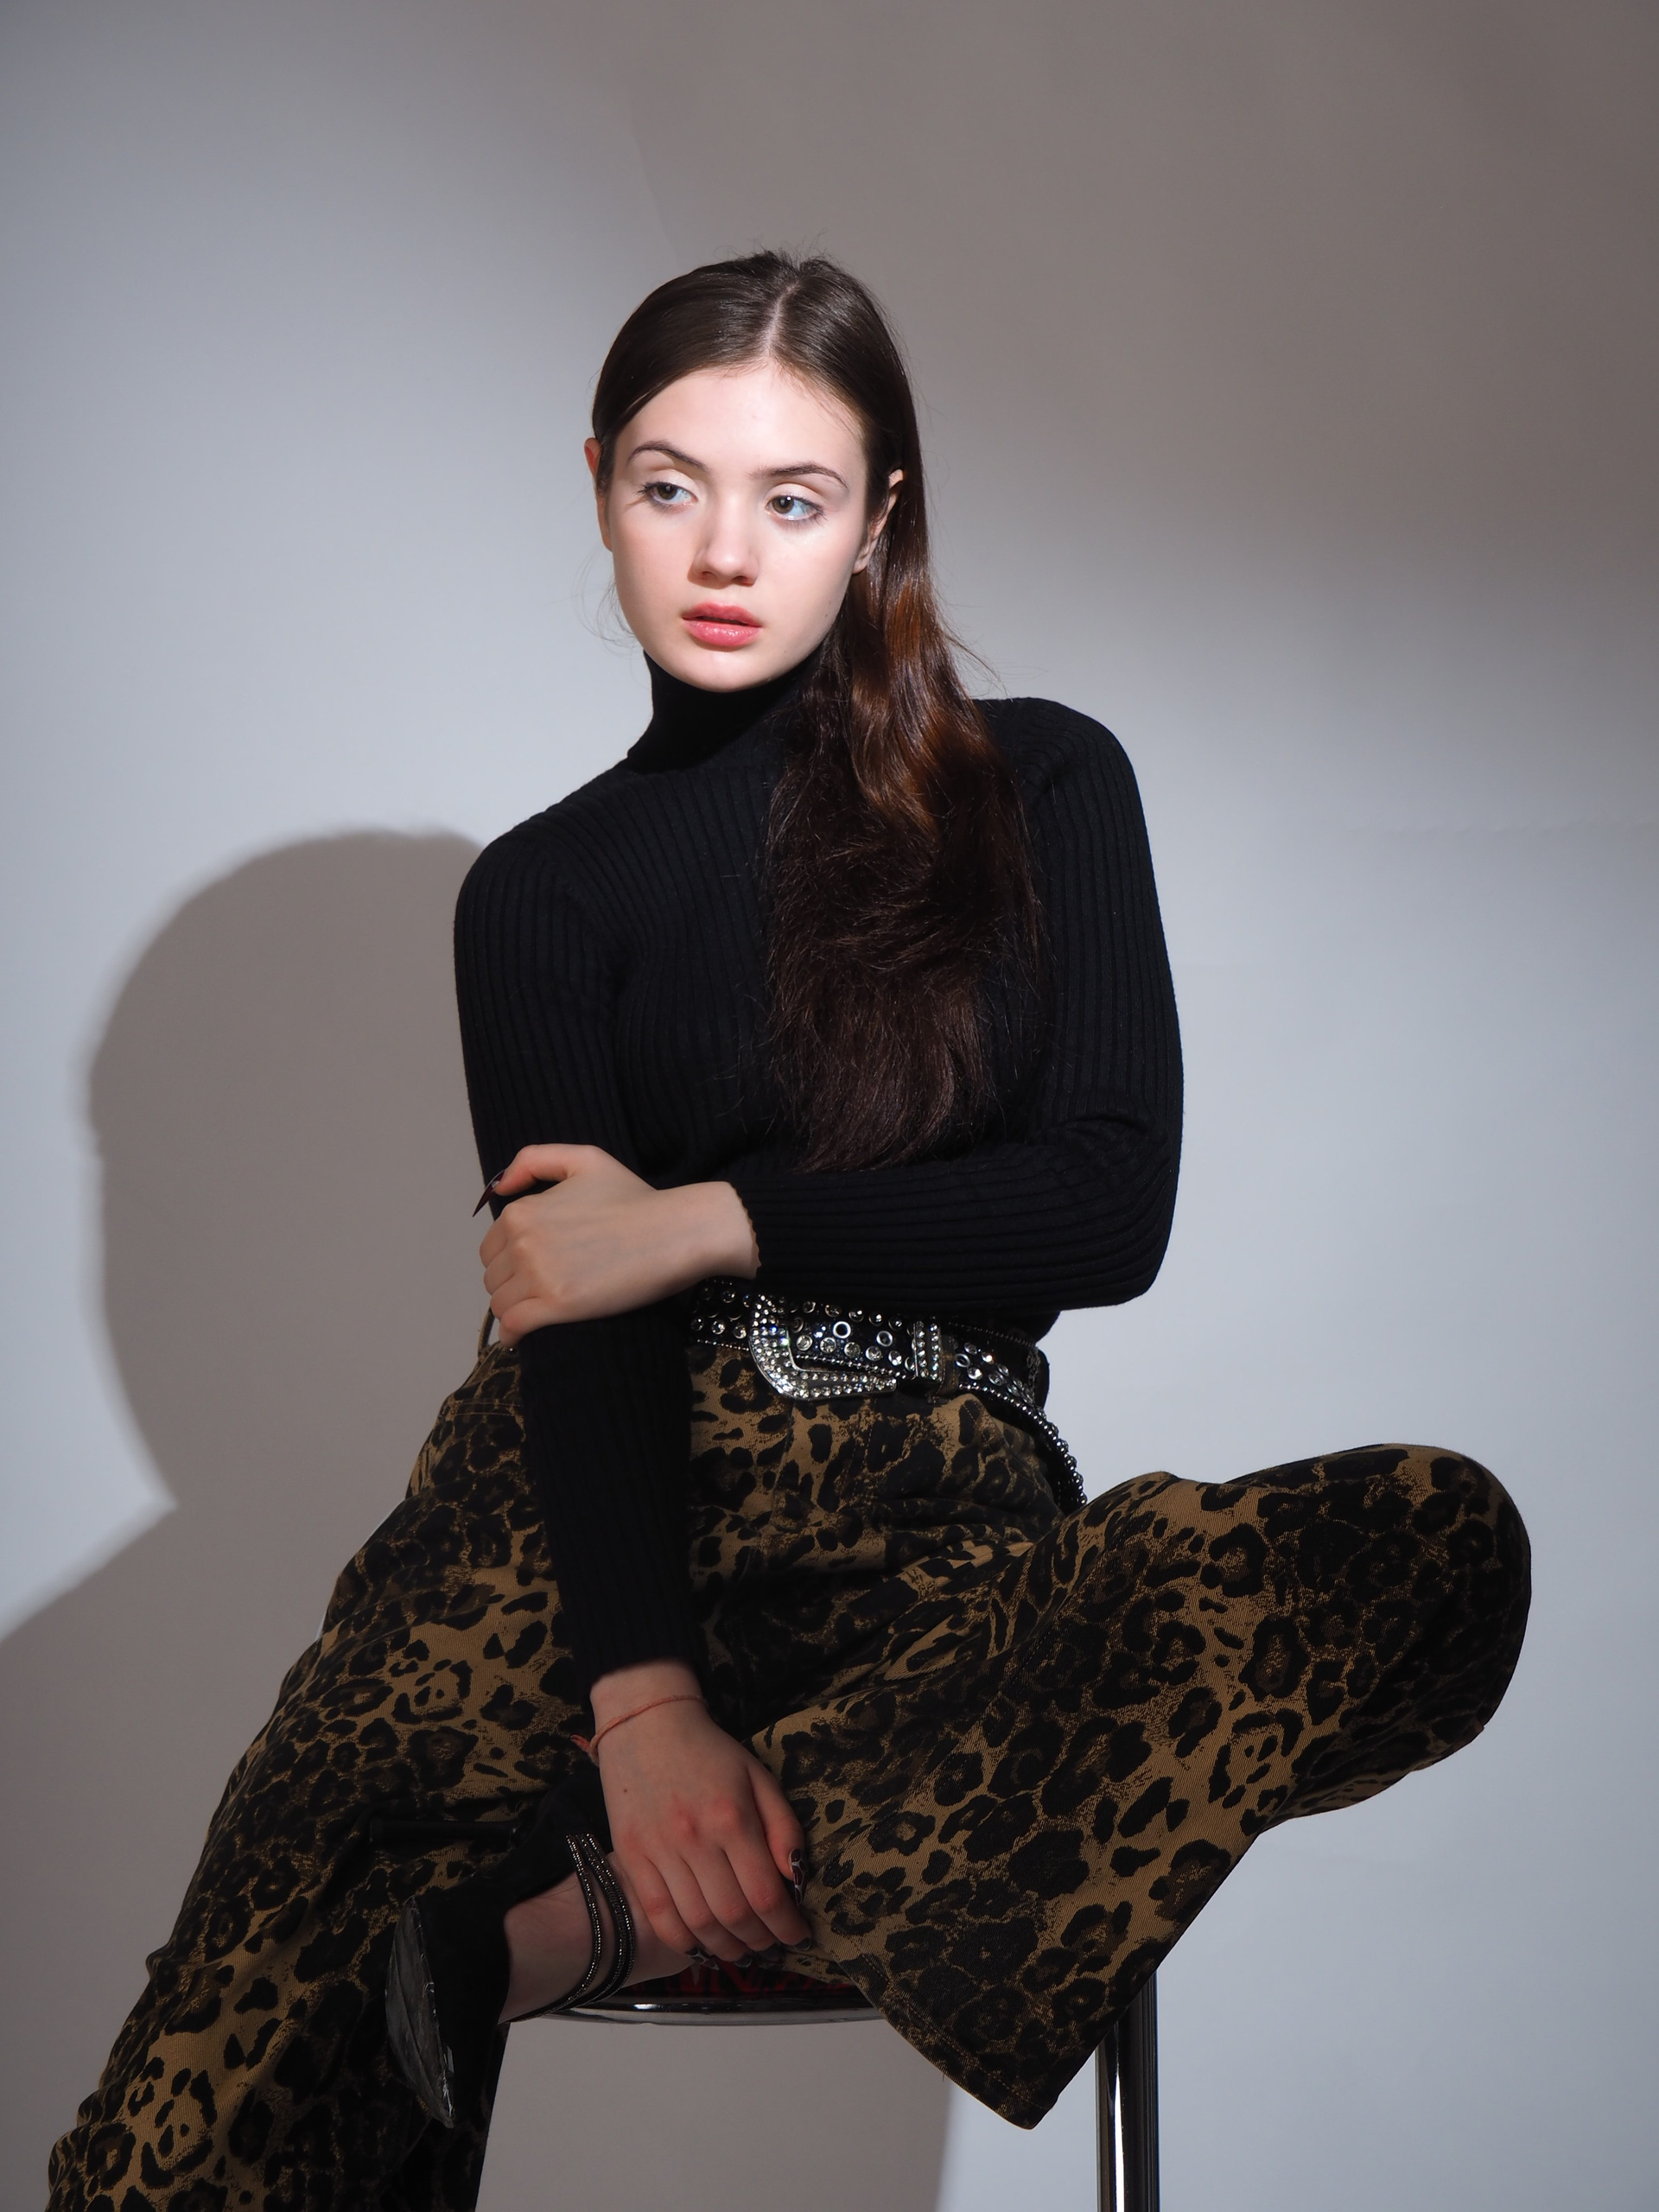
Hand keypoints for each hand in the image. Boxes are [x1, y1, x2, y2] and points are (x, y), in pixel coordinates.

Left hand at [480, 1144, 757, 1342]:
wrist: (675, 1232)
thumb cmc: (635, 1198)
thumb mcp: (585, 1160)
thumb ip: (534, 1160)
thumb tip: (499, 1189)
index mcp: (522, 1212)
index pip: (490, 1248)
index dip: (509, 1258)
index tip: (533, 1266)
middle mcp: (523, 1242)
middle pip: (493, 1278)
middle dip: (511, 1284)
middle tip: (540, 1288)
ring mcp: (538, 1275)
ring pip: (501, 1304)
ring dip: (514, 1309)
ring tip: (537, 1310)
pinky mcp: (557, 1306)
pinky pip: (514, 1326)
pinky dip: (513, 1334)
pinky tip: (522, 1336)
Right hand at [589, 1660, 808, 1961]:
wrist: (647, 1725)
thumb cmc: (711, 1752)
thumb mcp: (759, 1777)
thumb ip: (782, 1827)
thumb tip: (797, 1877)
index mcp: (732, 1817)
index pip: (766, 1894)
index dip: (786, 1925)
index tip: (799, 1935)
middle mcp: (695, 1838)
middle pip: (733, 1915)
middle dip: (759, 1941)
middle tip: (772, 1946)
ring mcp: (659, 1850)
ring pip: (697, 1922)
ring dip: (725, 1947)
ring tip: (742, 1951)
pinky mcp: (631, 1857)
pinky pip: (658, 1914)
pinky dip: (682, 1941)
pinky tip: (701, 1946)